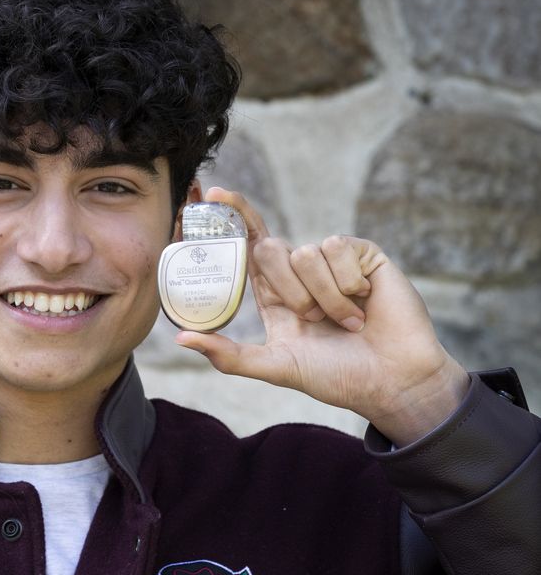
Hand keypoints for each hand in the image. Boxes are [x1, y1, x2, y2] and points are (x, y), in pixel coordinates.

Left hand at [177, 188, 468, 443]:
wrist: (392, 380)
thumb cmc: (336, 377)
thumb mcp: (276, 366)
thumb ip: (229, 355)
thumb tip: (182, 338)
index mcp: (275, 294)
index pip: (248, 244)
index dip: (233, 216)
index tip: (213, 194)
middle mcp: (300, 273)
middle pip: (270, 248)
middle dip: (289, 290)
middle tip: (315, 321)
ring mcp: (332, 261)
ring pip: (305, 253)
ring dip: (324, 296)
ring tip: (348, 321)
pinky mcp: (363, 253)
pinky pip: (338, 248)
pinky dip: (347, 283)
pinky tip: (366, 300)